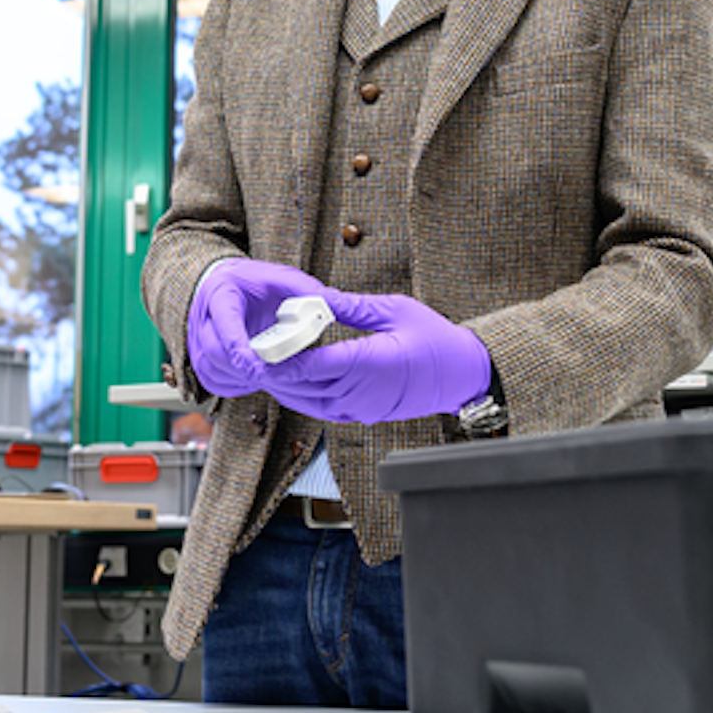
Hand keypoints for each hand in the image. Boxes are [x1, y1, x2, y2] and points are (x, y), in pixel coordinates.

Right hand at [186, 259, 328, 396]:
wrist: (229, 284)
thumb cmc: (258, 282)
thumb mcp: (286, 280)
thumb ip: (312, 293)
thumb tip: (342, 308)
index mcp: (222, 292)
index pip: (224, 321)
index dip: (239, 346)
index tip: (257, 364)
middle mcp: (203, 317)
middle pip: (214, 351)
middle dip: (245, 368)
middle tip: (274, 376)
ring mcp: (198, 340)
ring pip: (211, 369)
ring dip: (241, 378)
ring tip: (270, 375)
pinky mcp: (202, 358)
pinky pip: (214, 380)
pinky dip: (236, 385)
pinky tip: (257, 379)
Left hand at [259, 291, 491, 424]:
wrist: (463, 375)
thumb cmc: (437, 341)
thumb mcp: (395, 310)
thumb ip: (351, 306)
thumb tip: (318, 297)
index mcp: (367, 363)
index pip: (311, 364)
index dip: (281, 356)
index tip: (260, 343)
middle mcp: (359, 392)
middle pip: (302, 386)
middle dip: (274, 371)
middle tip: (249, 352)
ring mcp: (360, 408)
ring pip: (308, 401)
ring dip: (284, 386)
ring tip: (262, 365)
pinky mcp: (362, 415)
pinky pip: (322, 409)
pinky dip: (302, 396)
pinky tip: (291, 380)